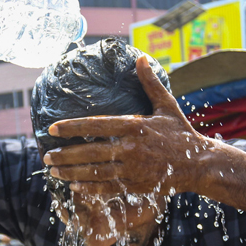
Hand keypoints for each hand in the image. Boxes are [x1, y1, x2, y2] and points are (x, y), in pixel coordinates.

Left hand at [43, 56, 214, 195]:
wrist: (198, 164)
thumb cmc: (181, 133)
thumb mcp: (167, 105)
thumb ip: (150, 83)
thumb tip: (140, 58)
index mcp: (134, 126)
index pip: (95, 125)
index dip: (72, 127)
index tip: (53, 129)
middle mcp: (130, 148)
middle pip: (89, 152)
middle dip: (65, 155)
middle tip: (46, 156)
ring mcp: (133, 169)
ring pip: (95, 172)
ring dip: (71, 172)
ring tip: (53, 171)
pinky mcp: (136, 185)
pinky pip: (107, 187)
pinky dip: (89, 187)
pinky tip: (74, 185)